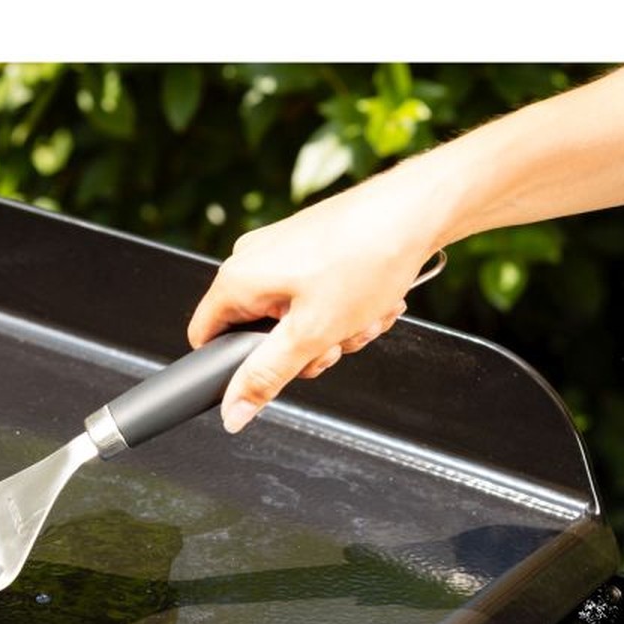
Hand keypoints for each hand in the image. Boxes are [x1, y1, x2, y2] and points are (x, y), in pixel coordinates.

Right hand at [187, 161, 444, 432]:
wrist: (416, 211)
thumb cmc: (367, 257)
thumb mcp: (311, 334)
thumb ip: (266, 377)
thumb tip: (232, 413)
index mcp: (237, 280)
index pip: (206, 341)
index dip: (237, 368)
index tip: (276, 371)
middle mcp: (252, 261)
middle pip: (258, 335)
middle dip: (303, 351)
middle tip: (333, 342)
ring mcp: (280, 253)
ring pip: (293, 320)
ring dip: (331, 332)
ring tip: (360, 317)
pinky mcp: (309, 249)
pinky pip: (314, 298)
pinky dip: (342, 309)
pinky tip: (369, 302)